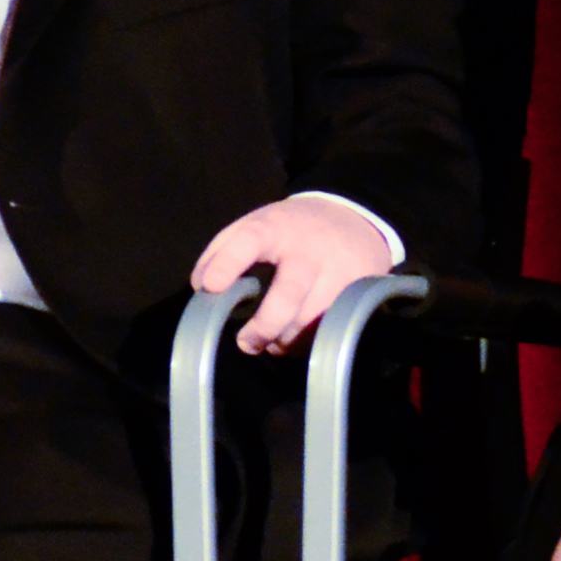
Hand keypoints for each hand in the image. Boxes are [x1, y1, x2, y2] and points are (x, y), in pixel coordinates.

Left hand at [190, 193, 401, 353]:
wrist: (356, 217)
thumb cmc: (292, 228)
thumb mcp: (256, 224)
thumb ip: (222, 250)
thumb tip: (201, 287)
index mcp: (275, 227)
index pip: (249, 241)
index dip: (228, 264)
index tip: (211, 287)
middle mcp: (309, 250)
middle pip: (289, 295)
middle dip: (265, 326)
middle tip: (246, 343)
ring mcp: (339, 271)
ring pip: (311, 320)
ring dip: (285, 339)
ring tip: (271, 343)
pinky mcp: (359, 290)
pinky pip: (331, 327)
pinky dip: (308, 340)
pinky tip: (295, 337)